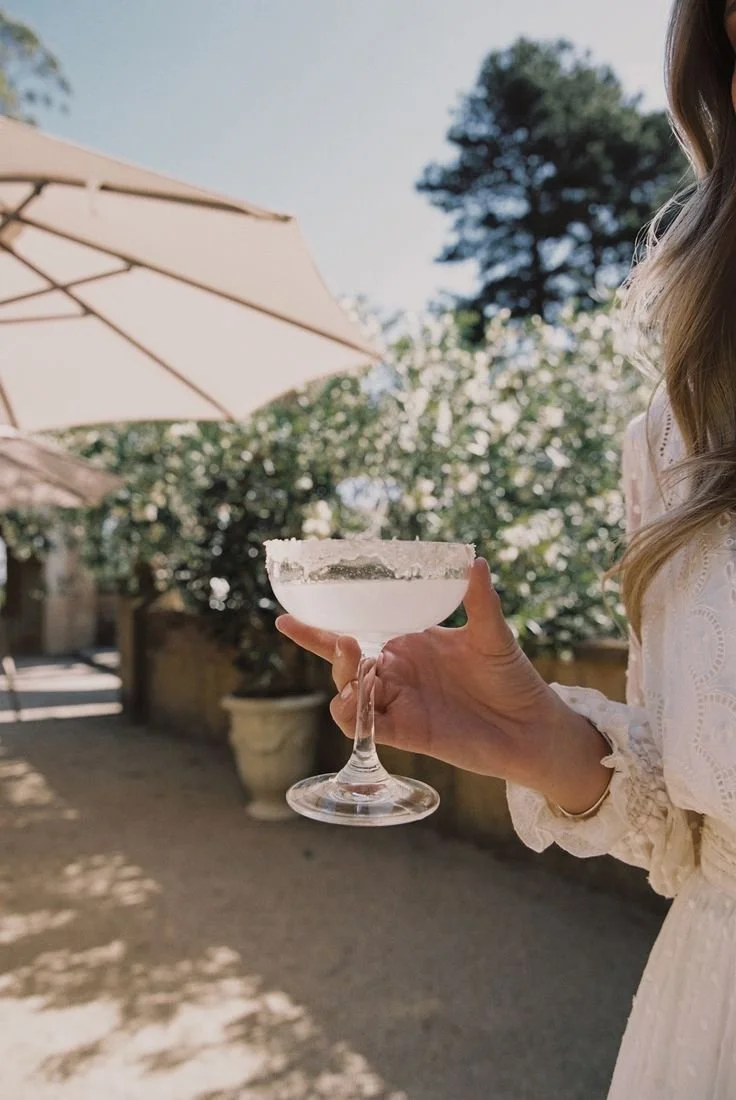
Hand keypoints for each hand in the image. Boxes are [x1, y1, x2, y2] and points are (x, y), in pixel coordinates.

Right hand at [276, 558, 601, 795]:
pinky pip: (366, 727)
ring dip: (345, 680)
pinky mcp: (405, 733)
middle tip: (346, 640)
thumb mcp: (494, 634)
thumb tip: (474, 560)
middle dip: (330, 647)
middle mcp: (397, 672)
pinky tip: (357, 702)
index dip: (320, 625)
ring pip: (349, 693)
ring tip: (360, 665)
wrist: (533, 728)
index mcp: (409, 643)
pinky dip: (354, 716)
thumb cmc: (513, 678)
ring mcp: (398, 703)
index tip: (286, 612)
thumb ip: (480, 601)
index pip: (357, 629)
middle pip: (346, 661)